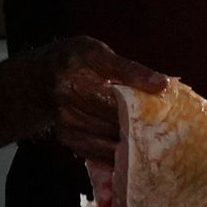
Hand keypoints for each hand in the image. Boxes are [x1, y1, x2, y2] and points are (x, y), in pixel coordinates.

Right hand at [40, 37, 171, 166]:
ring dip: (132, 144)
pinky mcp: (68, 139)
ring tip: (153, 141)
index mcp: (79, 80)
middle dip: (142, 128)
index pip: (119, 100)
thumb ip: (130, 69)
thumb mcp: (98, 53)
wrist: (40, 78)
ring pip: (110, 143)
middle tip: (165, 130)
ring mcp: (67, 125)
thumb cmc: (74, 61)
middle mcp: (69, 105)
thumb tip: (163, 84)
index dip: (144, 108)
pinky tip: (131, 149)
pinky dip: (117, 153)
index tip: (166, 110)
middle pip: (116, 124)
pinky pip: (99, 153)